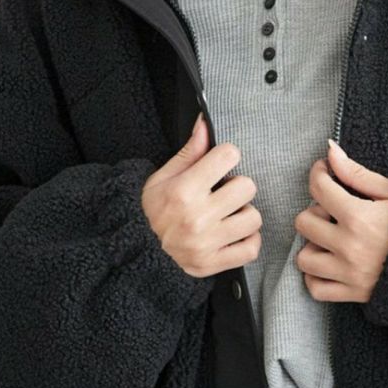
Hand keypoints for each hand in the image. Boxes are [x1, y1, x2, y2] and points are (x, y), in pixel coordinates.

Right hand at [141, 113, 261, 277]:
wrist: (134, 251)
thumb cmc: (149, 210)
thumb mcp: (163, 177)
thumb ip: (190, 152)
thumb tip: (206, 124)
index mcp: (184, 190)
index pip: (228, 156)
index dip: (227, 156)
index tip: (221, 164)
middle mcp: (197, 217)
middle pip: (247, 187)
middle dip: (238, 187)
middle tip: (225, 192)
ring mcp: (206, 243)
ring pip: (253, 219)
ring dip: (245, 215)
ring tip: (230, 215)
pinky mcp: (212, 263)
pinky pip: (250, 250)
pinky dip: (249, 241)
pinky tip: (237, 234)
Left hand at [294, 138, 387, 302]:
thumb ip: (356, 173)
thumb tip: (330, 150)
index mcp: (359, 217)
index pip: (318, 188)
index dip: (318, 174)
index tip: (324, 173)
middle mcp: (349, 247)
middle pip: (304, 223)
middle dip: (315, 212)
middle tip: (332, 211)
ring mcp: (349, 273)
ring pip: (304, 259)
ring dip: (313, 246)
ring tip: (330, 240)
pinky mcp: (353, 294)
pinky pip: (316, 289)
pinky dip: (317, 277)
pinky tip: (330, 263)